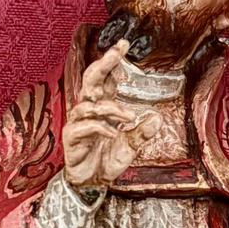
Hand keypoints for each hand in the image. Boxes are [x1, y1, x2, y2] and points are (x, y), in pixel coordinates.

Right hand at [62, 39, 163, 189]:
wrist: (92, 183)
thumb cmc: (107, 160)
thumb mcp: (131, 147)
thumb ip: (142, 133)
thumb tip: (156, 118)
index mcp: (101, 107)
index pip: (105, 78)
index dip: (112, 60)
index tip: (124, 44)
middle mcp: (88, 110)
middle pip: (91, 79)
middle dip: (104, 63)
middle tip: (118, 50)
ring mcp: (78, 123)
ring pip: (90, 105)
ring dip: (112, 108)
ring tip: (129, 117)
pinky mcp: (72, 138)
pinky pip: (85, 127)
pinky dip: (102, 128)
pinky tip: (115, 134)